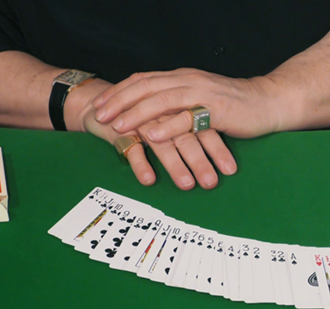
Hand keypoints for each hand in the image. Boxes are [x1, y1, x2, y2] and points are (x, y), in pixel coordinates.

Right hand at [81, 104, 236, 189]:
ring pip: (162, 144)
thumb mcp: (170, 120)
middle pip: (186, 137)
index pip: (204, 129)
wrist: (99, 102)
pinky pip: (131, 148)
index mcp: (179, 108)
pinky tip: (149, 179)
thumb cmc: (142, 115)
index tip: (231, 170)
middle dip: (200, 161)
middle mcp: (163, 114)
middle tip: (211, 182)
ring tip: (187, 184)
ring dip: (175, 165)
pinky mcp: (120, 130)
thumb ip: (191, 133)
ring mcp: (142, 121)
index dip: (217, 149)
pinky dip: (140, 163)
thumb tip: (218, 158)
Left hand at [91, 68, 281, 140]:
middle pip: (146, 86)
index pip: (143, 80)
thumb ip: (179, 103)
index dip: (119, 91)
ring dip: (136, 113)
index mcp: (183, 77)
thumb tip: (154, 114)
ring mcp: (202, 93)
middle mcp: (189, 81)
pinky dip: (168, 126)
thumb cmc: (236, 106)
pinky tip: (153, 135)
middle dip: (119, 101)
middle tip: (98, 114)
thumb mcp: (201, 100)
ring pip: (162, 100)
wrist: (270, 103)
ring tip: (117, 125)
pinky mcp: (217, 110)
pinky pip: (187, 118)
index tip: (99, 104)